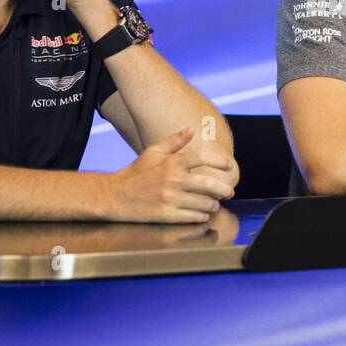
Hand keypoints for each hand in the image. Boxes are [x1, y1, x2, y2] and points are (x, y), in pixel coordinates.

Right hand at [105, 126, 237, 222]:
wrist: (115, 196)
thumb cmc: (136, 173)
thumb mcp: (153, 152)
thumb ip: (175, 140)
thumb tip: (192, 128)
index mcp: (171, 163)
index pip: (202, 158)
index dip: (220, 161)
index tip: (230, 166)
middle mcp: (172, 180)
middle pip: (209, 184)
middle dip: (225, 189)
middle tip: (229, 192)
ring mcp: (170, 199)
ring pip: (204, 203)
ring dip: (214, 205)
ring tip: (214, 203)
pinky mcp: (166, 215)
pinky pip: (193, 217)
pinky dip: (202, 215)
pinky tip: (201, 213)